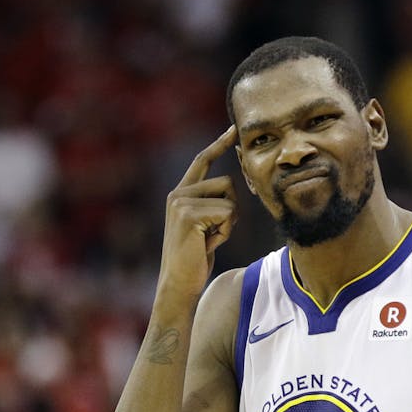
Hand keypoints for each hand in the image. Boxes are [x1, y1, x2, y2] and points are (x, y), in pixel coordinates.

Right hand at [159, 125, 238, 300]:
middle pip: (227, 183)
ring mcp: (181, 202)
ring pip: (229, 198)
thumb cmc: (196, 258)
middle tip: (214, 233)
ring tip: (210, 238)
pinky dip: (226, 231)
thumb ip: (214, 205)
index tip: (233, 129)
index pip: (203, 161)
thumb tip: (232, 186)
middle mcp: (178, 193)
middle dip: (232, 210)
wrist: (179, 283)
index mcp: (180, 193)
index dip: (219, 144)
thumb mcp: (206, 226)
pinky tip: (209, 243)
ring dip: (229, 222)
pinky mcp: (188, 214)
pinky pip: (227, 213)